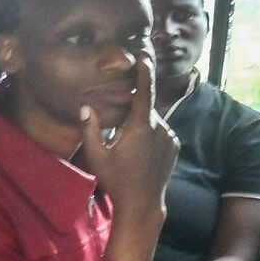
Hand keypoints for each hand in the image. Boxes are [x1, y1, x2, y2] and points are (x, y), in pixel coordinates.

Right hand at [75, 56, 177, 221]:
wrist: (144, 203)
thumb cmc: (117, 180)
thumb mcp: (96, 156)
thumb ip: (90, 129)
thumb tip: (85, 108)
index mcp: (140, 126)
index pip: (144, 91)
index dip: (144, 72)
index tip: (143, 57)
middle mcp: (159, 127)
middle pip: (144, 110)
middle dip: (131, 116)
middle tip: (118, 138)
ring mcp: (170, 137)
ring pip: (152, 123)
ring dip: (139, 129)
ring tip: (128, 152)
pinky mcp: (174, 146)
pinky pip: (160, 134)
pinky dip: (150, 137)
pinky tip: (139, 155)